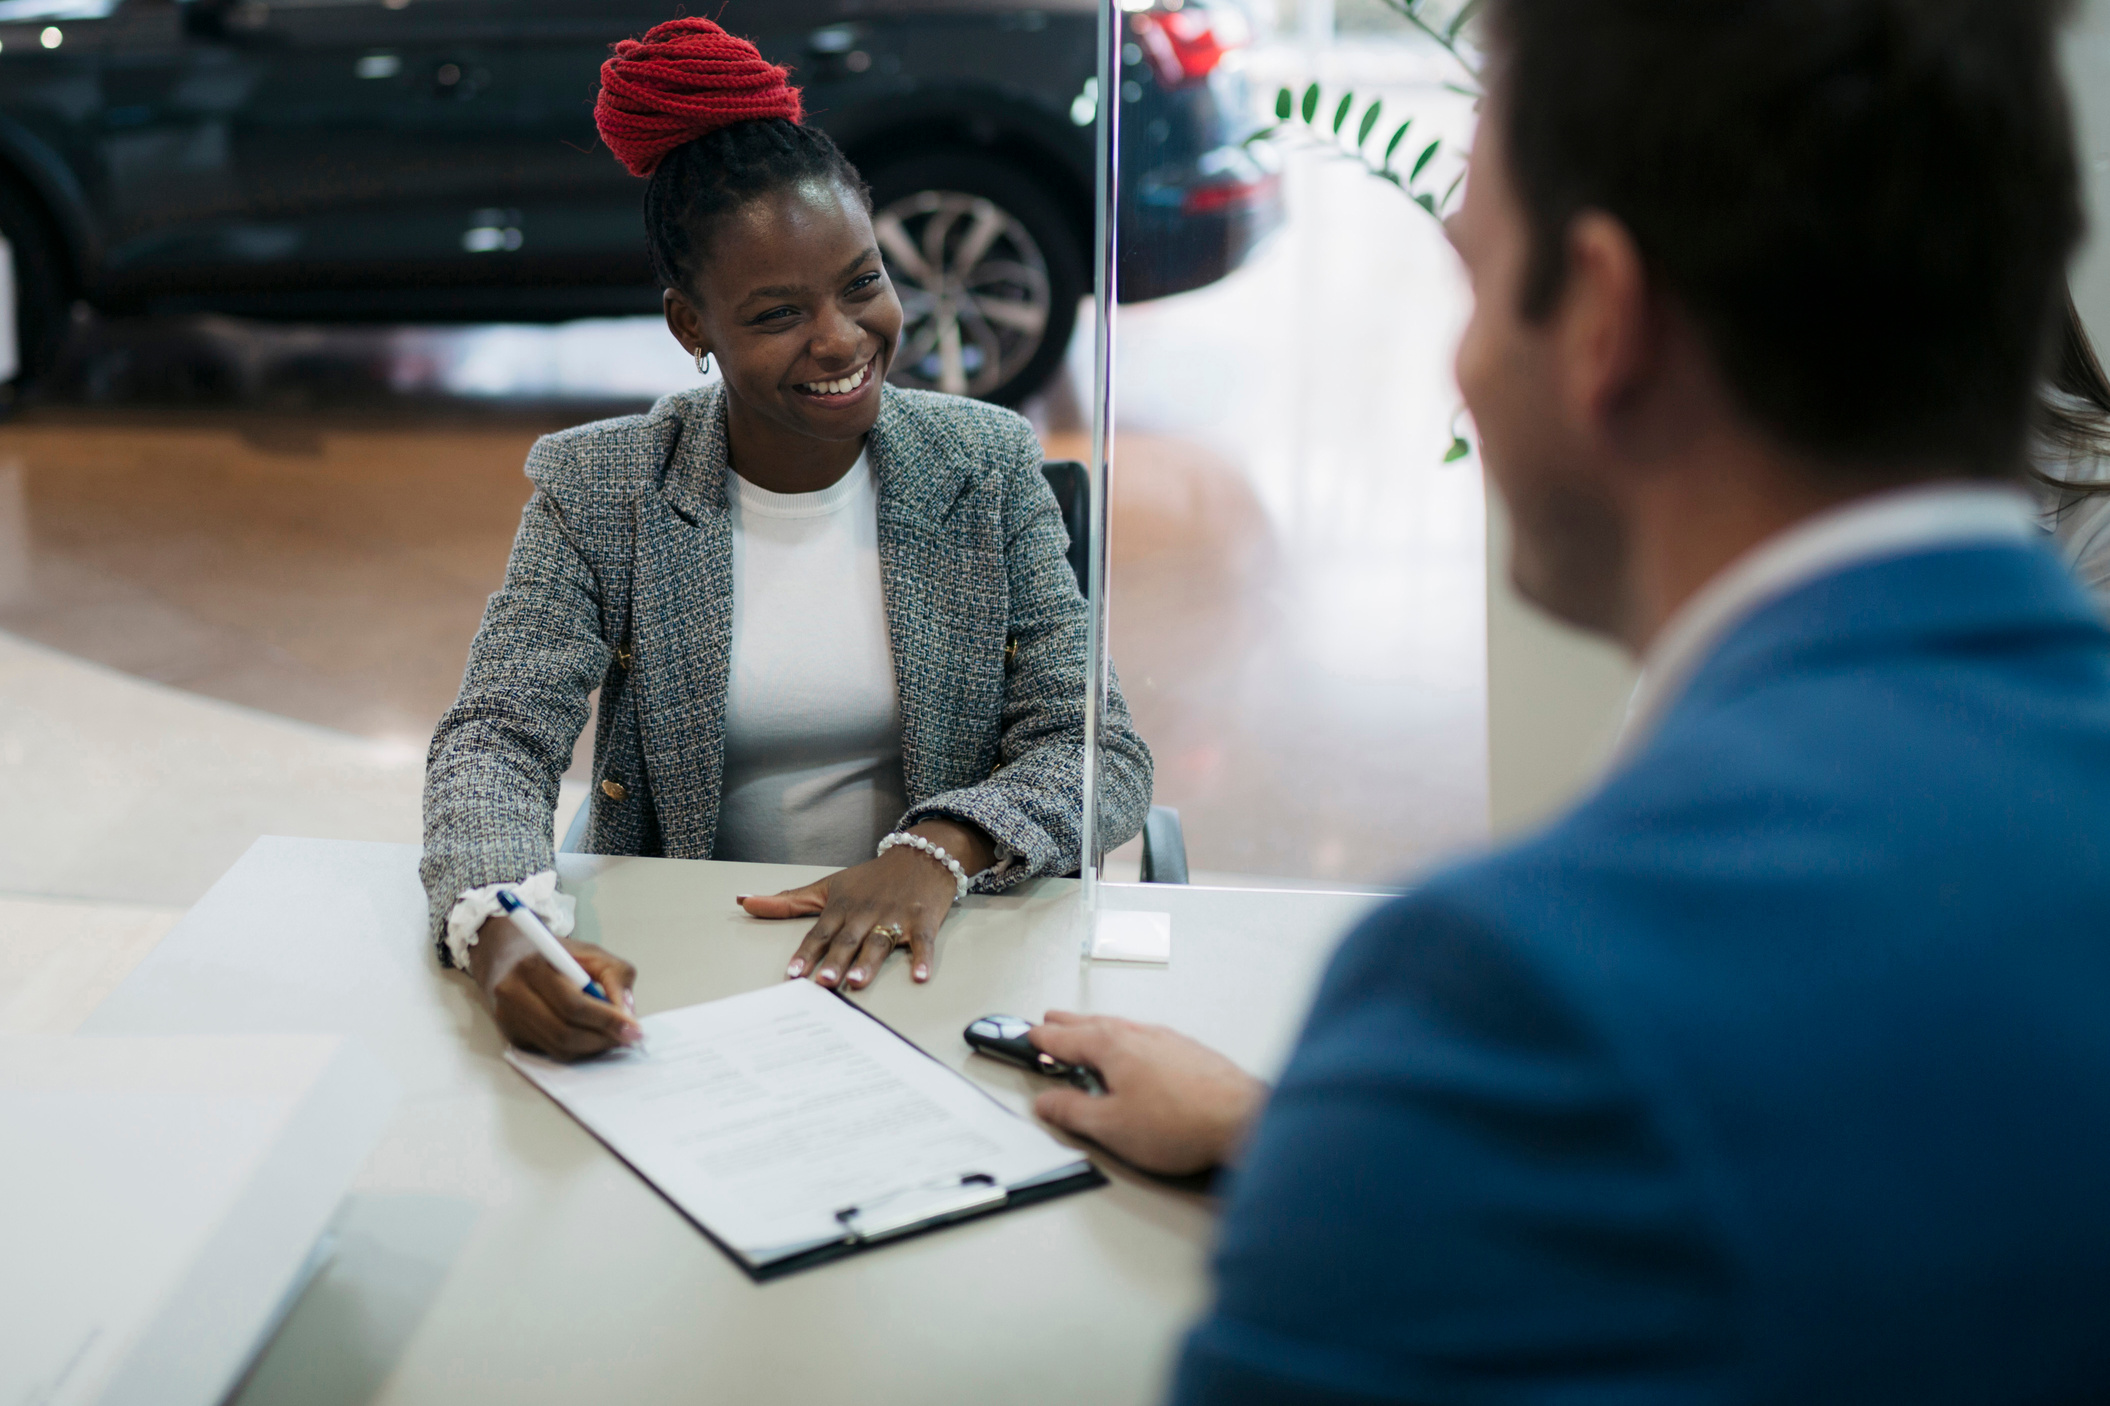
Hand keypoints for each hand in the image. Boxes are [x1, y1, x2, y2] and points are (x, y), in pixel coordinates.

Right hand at [469, 914, 642, 1059]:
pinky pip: (550, 1052)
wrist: (509, 955)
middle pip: (565, 1032)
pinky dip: (577, 1050)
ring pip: (558, 1048)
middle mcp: (514, 994)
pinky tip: (591, 1037)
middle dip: (603, 1039)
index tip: (633, 1028)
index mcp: (534, 967)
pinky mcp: (510, 1034)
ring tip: (613, 1037)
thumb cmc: (556, 955)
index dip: (607, 1020)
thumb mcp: (592, 953)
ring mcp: (508, 1018)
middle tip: (627, 1038)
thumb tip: (627, 1014)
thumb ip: (617, 976)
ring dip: (592, 1049)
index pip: (573, 1005)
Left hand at [740, 820, 996, 989]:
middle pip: (848, 940)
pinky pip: (923, 942)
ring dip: (869, 962)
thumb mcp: (829, 886)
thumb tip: (743, 901)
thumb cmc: (871, 878)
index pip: (820, 933)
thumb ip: (788, 901)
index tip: (793, 973)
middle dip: (835, 960)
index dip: (806, 953)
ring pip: (880, 941)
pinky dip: (923, 958)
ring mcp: (895, 916)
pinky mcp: (923, 920)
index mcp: (842, 908)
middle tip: (823, 981)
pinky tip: (920, 976)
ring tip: (858, 981)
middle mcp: (866, 913)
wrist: (920, 855)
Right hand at [1029, 1012, 1267, 1175]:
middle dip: (1069, 1024)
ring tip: (1088, 1035)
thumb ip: (1073, 1111)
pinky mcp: (1189, 1052)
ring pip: (1123, 1028)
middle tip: (1051, 1021)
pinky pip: (1147, 1037)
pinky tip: (1135, 1052)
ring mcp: (1168, 1041)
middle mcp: (1140, 1035)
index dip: (1044, 1039)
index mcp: (1112, 1046)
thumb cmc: (1181, 1121)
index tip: (1031, 1036)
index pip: (1067, 1038)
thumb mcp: (1110, 1126)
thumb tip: (1047, 1103)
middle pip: (1094, 1025)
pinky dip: (1129, 1039)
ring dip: (1099, 1029)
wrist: (1241, 1119)